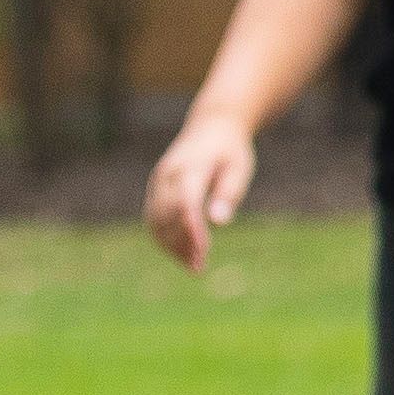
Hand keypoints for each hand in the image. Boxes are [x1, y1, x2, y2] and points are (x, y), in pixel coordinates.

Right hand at [143, 107, 255, 269]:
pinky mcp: (155, 191)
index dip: (192, 228)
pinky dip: (166, 239)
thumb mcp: (238, 168)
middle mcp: (167, 175)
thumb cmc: (229, 151)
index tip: (203, 251)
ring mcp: (158, 183)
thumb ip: (228, 193)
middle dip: (181, 243)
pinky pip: (154, 220)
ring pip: (156, 221)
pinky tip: (183, 254)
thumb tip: (219, 222)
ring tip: (194, 266)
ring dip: (172, 246)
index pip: (186, 202)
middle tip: (200, 267)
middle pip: (167, 216)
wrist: (210, 127)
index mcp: (190, 167)